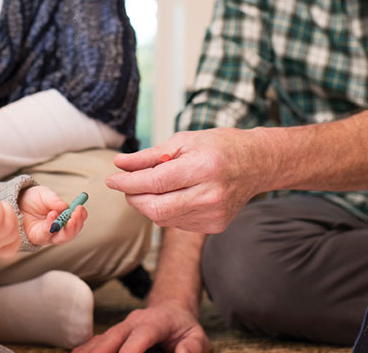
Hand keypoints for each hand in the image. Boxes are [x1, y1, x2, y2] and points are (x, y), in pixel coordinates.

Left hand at [18, 185, 87, 245]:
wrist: (15, 202)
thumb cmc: (32, 199)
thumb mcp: (44, 194)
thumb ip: (54, 199)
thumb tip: (65, 206)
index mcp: (64, 216)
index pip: (77, 219)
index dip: (81, 216)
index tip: (81, 208)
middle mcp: (58, 227)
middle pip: (72, 231)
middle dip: (76, 224)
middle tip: (76, 214)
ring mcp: (49, 234)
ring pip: (62, 237)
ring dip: (67, 228)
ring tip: (68, 217)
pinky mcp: (38, 237)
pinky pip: (47, 235)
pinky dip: (51, 226)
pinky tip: (51, 215)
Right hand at [72, 303, 209, 352]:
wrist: (172, 314)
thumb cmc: (185, 331)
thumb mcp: (197, 337)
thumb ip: (192, 347)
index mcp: (156, 321)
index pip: (143, 334)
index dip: (132, 348)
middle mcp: (134, 322)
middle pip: (114, 335)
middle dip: (102, 351)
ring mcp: (121, 327)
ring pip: (101, 339)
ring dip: (90, 352)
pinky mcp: (113, 336)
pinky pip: (95, 342)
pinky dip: (84, 350)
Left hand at [105, 128, 262, 232]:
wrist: (257, 164)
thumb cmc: (219, 146)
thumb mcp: (183, 141)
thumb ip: (149, 156)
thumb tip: (119, 164)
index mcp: (204, 167)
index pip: (155, 182)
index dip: (128, 183)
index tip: (111, 179)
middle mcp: (211, 195)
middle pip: (156, 207)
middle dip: (133, 197)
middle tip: (125, 185)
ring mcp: (214, 214)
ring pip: (163, 218)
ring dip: (148, 204)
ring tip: (151, 186)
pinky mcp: (215, 226)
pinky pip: (177, 223)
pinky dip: (165, 210)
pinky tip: (172, 195)